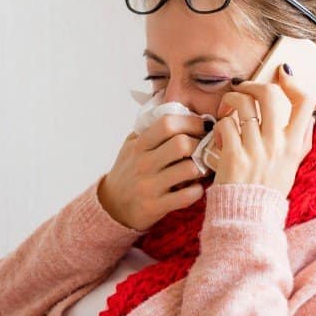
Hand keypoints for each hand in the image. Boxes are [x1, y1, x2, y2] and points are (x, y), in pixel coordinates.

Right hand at [98, 113, 213, 230]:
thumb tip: (177, 108)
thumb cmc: (128, 172)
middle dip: (199, 144)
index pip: (167, 123)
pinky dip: (197, 191)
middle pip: (182, 144)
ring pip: (189, 169)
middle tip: (204, 148)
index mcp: (138, 145)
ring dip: (201, 168)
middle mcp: (143, 164)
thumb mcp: (131, 146)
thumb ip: (150, 129)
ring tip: (201, 169)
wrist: (112, 206)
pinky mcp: (155, 206)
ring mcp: (149, 186)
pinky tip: (194, 188)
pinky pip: (187, 196)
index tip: (201, 126)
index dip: (190, 121)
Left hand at [202, 65, 315, 195]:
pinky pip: (225, 125)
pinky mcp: (233, 156)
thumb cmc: (268, 189)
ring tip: (226, 108)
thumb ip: (300, 140)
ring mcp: (255, 150)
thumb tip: (309, 116)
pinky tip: (219, 134)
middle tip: (243, 89)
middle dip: (253, 85)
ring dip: (231, 100)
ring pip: (243, 106)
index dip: (293, 82)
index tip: (282, 74)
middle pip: (270, 95)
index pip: (305, 102)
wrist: (248, 216)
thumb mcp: (292, 165)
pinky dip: (220, 124)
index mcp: (293, 144)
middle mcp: (276, 144)